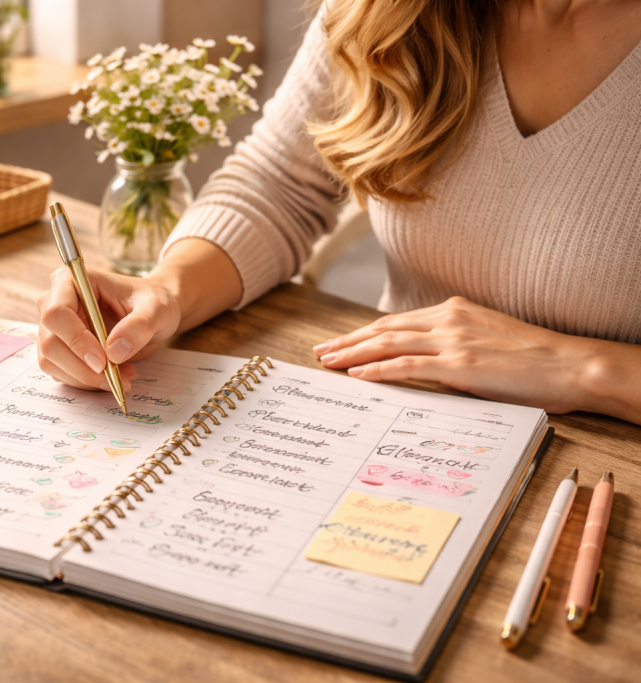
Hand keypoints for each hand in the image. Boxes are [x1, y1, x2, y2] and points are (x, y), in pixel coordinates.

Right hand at [36, 267, 180, 390]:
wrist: (152, 314)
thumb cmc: (151, 302)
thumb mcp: (156, 309)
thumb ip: (139, 326)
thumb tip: (114, 352)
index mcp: (70, 281)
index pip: (57, 313)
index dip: (76, 340)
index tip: (103, 361)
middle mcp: (53, 302)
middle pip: (50, 343)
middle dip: (82, 367)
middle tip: (115, 377)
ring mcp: (53, 328)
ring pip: (52, 362)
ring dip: (86, 378)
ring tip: (122, 375)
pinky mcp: (58, 349)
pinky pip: (61, 373)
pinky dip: (86, 382)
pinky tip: (113, 375)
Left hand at [313, 296, 593, 413]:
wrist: (571, 364)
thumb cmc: (534, 359)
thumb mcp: (487, 340)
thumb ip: (453, 345)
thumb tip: (425, 362)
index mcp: (453, 311)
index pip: (396, 321)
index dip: (365, 332)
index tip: (342, 342)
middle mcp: (448, 320)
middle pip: (384, 328)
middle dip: (349, 341)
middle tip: (322, 352)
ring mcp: (453, 340)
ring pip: (388, 343)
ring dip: (353, 354)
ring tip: (329, 363)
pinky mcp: (460, 364)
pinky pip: (407, 365)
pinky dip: (378, 370)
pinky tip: (358, 376)